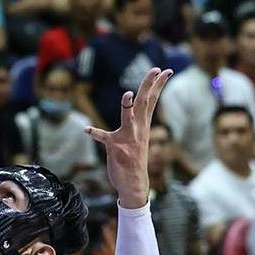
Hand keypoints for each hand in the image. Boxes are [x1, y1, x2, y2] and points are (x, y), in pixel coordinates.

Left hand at [88, 68, 172, 207]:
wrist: (134, 184)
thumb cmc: (134, 159)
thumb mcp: (139, 137)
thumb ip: (136, 121)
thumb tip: (134, 106)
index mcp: (143, 125)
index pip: (152, 100)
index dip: (159, 85)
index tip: (166, 70)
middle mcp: (138, 129)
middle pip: (145, 102)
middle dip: (150, 85)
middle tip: (156, 69)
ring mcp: (128, 138)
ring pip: (129, 118)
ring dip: (127, 107)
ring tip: (127, 94)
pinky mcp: (116, 148)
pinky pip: (104, 138)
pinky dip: (95, 133)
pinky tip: (87, 129)